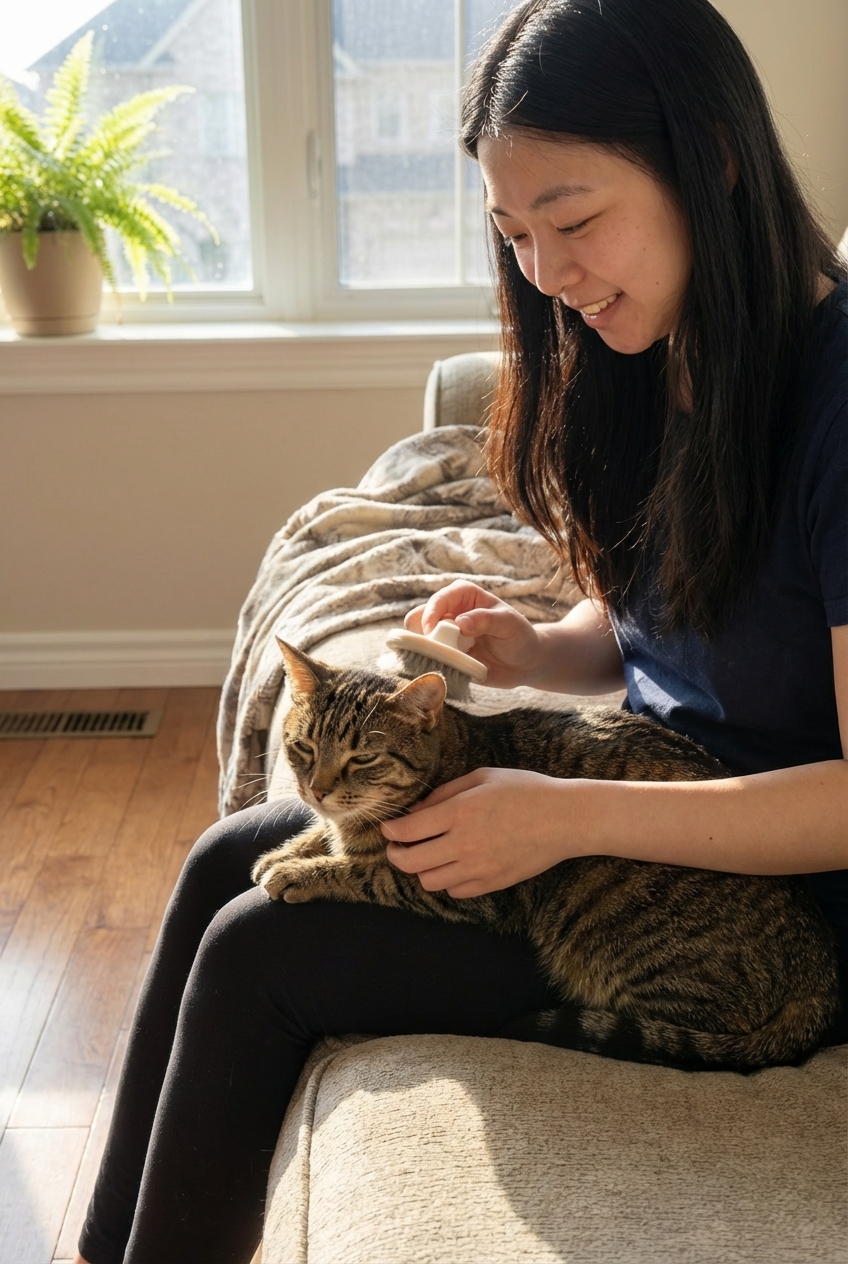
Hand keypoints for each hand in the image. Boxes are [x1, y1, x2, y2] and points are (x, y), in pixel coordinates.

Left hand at [381, 768, 579, 896]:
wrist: (565, 819)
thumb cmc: (525, 790)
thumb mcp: (481, 778)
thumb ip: (444, 794)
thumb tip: (414, 812)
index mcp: (459, 812)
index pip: (407, 830)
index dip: (390, 829)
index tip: (387, 826)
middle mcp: (464, 843)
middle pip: (410, 862)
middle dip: (395, 854)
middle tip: (396, 846)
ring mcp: (479, 868)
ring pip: (430, 882)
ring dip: (421, 869)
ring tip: (427, 855)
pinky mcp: (493, 883)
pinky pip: (456, 892)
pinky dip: (448, 881)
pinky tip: (454, 864)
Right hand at [404, 581, 547, 689]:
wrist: (525, 663)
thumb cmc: (519, 636)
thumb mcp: (508, 624)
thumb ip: (485, 620)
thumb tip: (460, 623)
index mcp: (464, 595)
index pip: (438, 599)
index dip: (431, 614)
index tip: (432, 632)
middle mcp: (450, 613)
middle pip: (419, 617)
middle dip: (421, 634)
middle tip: (438, 648)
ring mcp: (445, 635)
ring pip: (418, 639)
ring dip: (424, 650)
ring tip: (443, 660)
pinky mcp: (445, 654)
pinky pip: (427, 658)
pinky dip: (429, 663)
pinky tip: (445, 669)